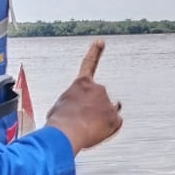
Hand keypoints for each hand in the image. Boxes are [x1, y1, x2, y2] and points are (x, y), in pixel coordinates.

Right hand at [46, 40, 122, 154]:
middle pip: (99, 99)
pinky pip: (113, 124)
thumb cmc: (58, 123)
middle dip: (94, 109)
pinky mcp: (116, 118)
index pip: (89, 64)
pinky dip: (106, 130)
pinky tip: (95, 133)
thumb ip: (71, 104)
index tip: (100, 41)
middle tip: (81, 121)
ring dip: (99, 119)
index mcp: (81, 84)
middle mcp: (98, 88)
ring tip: (86, 128)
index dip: (95, 52)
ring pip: (107, 112)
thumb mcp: (58, 108)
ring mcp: (109, 103)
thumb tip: (76, 113)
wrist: (67, 133)